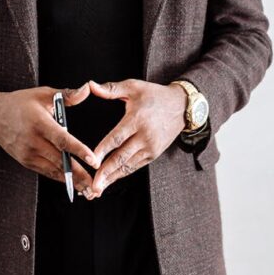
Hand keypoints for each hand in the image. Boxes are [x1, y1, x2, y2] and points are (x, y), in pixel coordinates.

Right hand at [0, 84, 99, 190]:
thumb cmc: (20, 103)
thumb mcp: (43, 94)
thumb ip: (67, 94)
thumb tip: (87, 89)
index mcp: (39, 123)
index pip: (62, 139)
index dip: (78, 150)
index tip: (93, 159)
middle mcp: (33, 141)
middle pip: (60, 160)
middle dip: (79, 173)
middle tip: (95, 184)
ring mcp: (28, 154)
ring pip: (53, 170)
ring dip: (72, 181)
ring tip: (89, 190)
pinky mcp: (25, 161)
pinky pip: (46, 171)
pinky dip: (60, 178)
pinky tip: (74, 184)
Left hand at [84, 78, 186, 198]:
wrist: (182, 106)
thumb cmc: (155, 95)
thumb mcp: (134, 86)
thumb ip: (111, 89)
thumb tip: (90, 85)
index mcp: (137, 119)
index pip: (117, 138)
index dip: (103, 150)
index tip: (91, 161)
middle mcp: (145, 136)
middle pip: (122, 158)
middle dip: (106, 173)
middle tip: (93, 185)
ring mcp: (151, 147)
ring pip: (128, 166)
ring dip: (112, 178)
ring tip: (98, 188)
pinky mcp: (154, 153)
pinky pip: (135, 166)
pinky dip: (123, 174)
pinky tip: (111, 179)